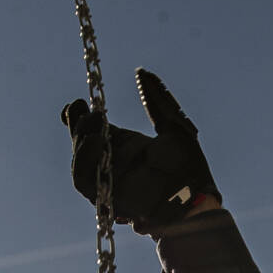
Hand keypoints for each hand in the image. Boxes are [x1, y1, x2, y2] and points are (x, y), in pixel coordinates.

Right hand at [62, 68, 220, 231]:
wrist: (195, 200)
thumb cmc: (189, 168)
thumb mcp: (173, 126)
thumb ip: (156, 100)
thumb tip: (142, 72)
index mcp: (127, 146)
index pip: (95, 129)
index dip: (81, 116)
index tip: (78, 101)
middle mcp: (113, 163)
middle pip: (82, 142)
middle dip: (77, 124)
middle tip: (80, 106)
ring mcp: (108, 181)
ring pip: (79, 160)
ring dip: (81, 138)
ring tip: (95, 120)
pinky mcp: (105, 197)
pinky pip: (83, 180)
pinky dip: (84, 159)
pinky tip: (96, 139)